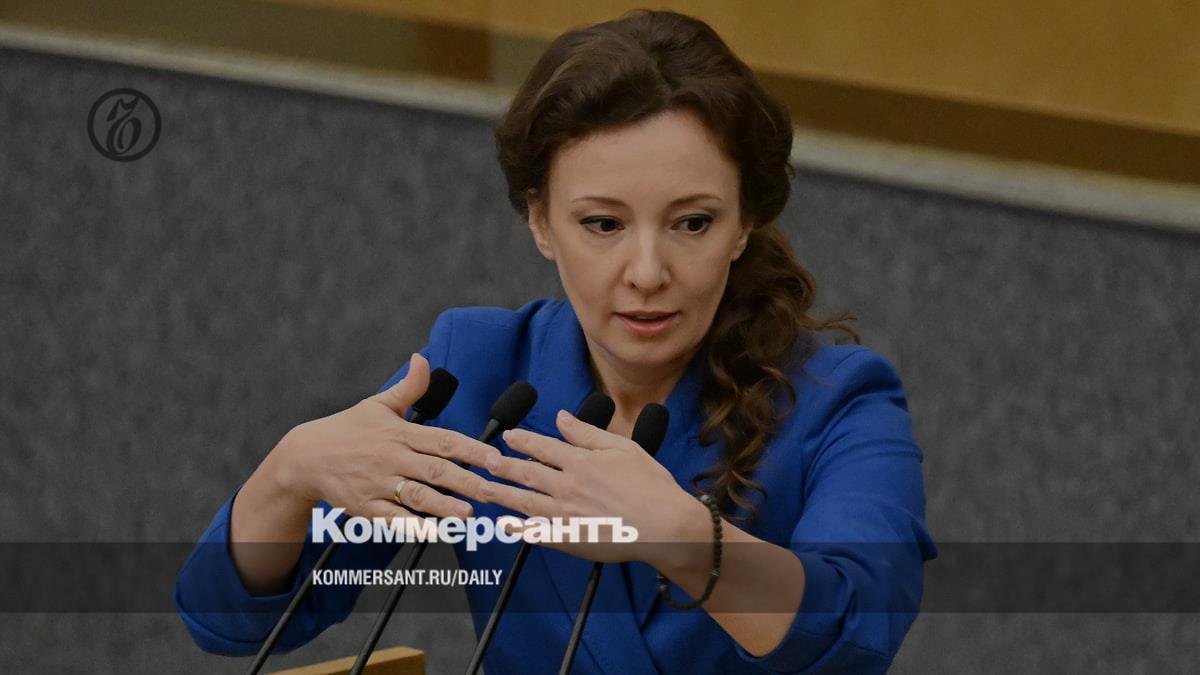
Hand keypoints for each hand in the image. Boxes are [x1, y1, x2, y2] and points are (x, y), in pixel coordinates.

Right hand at [266, 353, 501, 521]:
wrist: (305, 456)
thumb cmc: (347, 429)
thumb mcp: (378, 404)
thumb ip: (408, 387)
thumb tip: (423, 358)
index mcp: (400, 433)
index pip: (443, 440)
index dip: (472, 449)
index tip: (496, 458)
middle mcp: (391, 458)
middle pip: (435, 470)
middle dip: (467, 481)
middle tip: (493, 491)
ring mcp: (378, 484)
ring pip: (415, 496)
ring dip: (443, 505)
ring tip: (467, 514)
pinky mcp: (364, 506)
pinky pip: (391, 518)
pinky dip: (411, 525)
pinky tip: (431, 532)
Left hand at [475, 408, 703, 564]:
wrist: (666, 527)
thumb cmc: (651, 486)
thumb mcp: (623, 448)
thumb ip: (587, 434)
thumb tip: (561, 417)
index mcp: (581, 462)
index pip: (543, 447)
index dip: (523, 440)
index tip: (508, 436)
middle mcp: (568, 487)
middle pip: (527, 473)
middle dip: (504, 466)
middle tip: (485, 461)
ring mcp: (566, 515)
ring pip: (525, 502)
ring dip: (502, 494)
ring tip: (483, 488)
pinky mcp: (571, 540)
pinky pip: (538, 534)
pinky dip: (518, 529)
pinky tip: (504, 525)